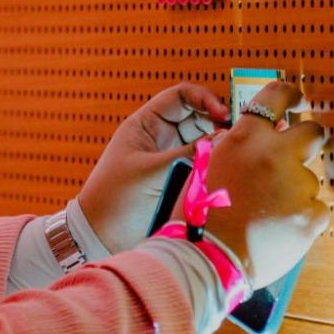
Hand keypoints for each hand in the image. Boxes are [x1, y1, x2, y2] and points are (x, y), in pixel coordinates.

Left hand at [73, 82, 231, 253]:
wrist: (99, 237)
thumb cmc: (115, 200)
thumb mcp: (153, 172)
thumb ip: (189, 154)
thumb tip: (224, 138)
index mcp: (146, 125)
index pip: (181, 96)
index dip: (205, 98)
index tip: (224, 114)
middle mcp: (160, 138)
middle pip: (198, 117)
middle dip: (217, 123)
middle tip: (235, 136)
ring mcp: (169, 159)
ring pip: (203, 142)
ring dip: (217, 146)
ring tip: (229, 156)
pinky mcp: (177, 181)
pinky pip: (201, 165)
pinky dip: (213, 166)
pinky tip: (223, 172)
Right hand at [190, 81, 329, 287]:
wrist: (207, 259)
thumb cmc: (200, 216)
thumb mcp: (207, 167)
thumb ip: (234, 147)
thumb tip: (256, 138)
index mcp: (245, 138)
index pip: (277, 97)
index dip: (291, 95)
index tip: (298, 101)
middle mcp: (275, 154)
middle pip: (313, 133)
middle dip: (308, 142)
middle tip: (294, 159)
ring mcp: (297, 185)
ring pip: (308, 181)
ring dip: (294, 193)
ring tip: (266, 216)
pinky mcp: (311, 215)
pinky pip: (315, 210)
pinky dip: (301, 219)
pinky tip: (277, 230)